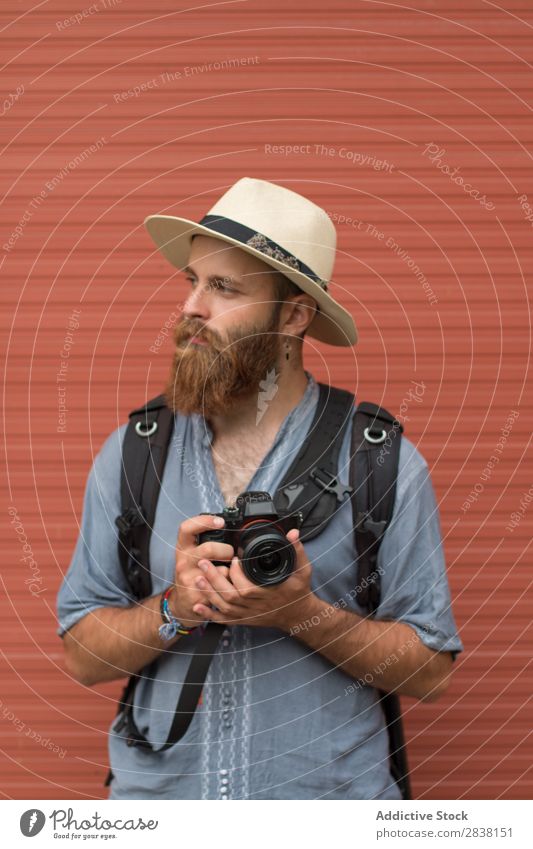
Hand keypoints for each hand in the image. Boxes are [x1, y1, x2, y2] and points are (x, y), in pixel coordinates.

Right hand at [170, 513, 232, 628]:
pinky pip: (220, 588)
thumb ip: (205, 543)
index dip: (204, 521)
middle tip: (229, 554)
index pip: (187, 528)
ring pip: (218, 570)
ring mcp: (188, 579)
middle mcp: (183, 561)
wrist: (182, 602)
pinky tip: (224, 585)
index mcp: (183, 548)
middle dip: (225, 551)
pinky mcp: (196, 594)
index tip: (220, 522)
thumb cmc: (191, 574)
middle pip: (208, 549)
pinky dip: (227, 586)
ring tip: (227, 572)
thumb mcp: (192, 555)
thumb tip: (229, 532)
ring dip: (228, 571)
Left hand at [191, 528, 314, 631]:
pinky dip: (210, 615)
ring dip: (209, 593)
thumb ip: (297, 551)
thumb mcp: (302, 570)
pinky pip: (224, 620)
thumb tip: (293, 533)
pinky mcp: (244, 620)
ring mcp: (248, 614)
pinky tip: (198, 606)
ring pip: (224, 606)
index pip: (245, 584)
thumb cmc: (298, 592)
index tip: (232, 557)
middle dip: (214, 579)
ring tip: (197, 579)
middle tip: (203, 563)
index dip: (236, 571)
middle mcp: (254, 606)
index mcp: (265, 593)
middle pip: (230, 595)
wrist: (298, 615)